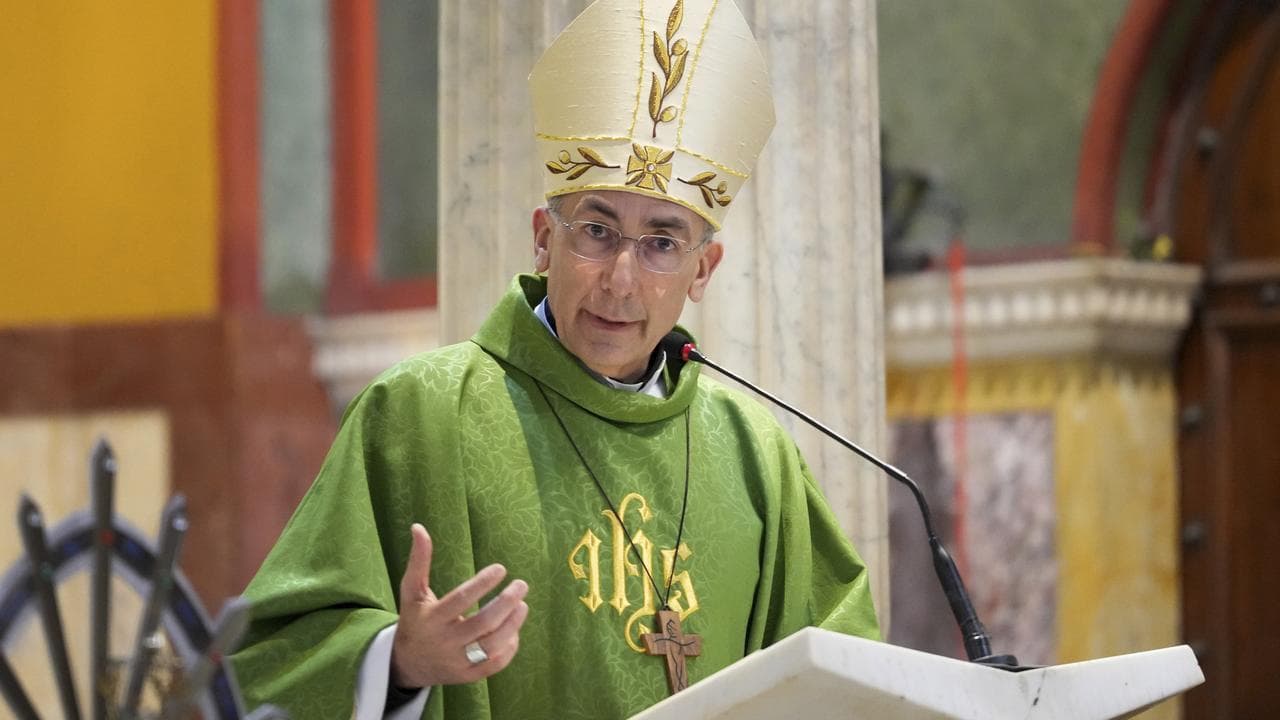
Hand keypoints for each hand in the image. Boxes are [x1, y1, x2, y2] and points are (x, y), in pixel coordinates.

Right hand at [390, 524, 529, 687]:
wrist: (407, 664)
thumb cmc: (415, 619)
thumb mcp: (412, 591)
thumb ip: (419, 560)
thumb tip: (418, 526)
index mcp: (432, 618)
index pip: (461, 600)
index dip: (482, 583)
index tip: (501, 568)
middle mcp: (445, 642)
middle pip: (483, 623)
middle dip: (506, 602)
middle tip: (521, 585)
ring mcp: (458, 661)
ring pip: (492, 645)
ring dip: (513, 623)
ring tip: (523, 605)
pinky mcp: (469, 676)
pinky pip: (495, 663)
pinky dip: (510, 647)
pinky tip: (515, 629)